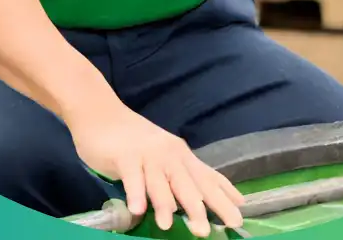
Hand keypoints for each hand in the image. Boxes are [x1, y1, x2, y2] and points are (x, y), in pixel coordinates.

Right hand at [67, 99, 244, 236]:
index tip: (239, 214)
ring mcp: (148, 155)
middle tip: (207, 231)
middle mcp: (170, 155)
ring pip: (160, 183)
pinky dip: (135, 193)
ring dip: (165, 205)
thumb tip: (202, 197)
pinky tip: (138, 210)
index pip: (208, 178)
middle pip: (188, 184)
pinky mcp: (125, 157)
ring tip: (169, 226)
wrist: (103, 114)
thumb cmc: (134, 141)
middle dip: (200, 208)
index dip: (224, 196)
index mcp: (182, 156)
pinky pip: (132, 177)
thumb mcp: (164, 156)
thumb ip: (181, 175)